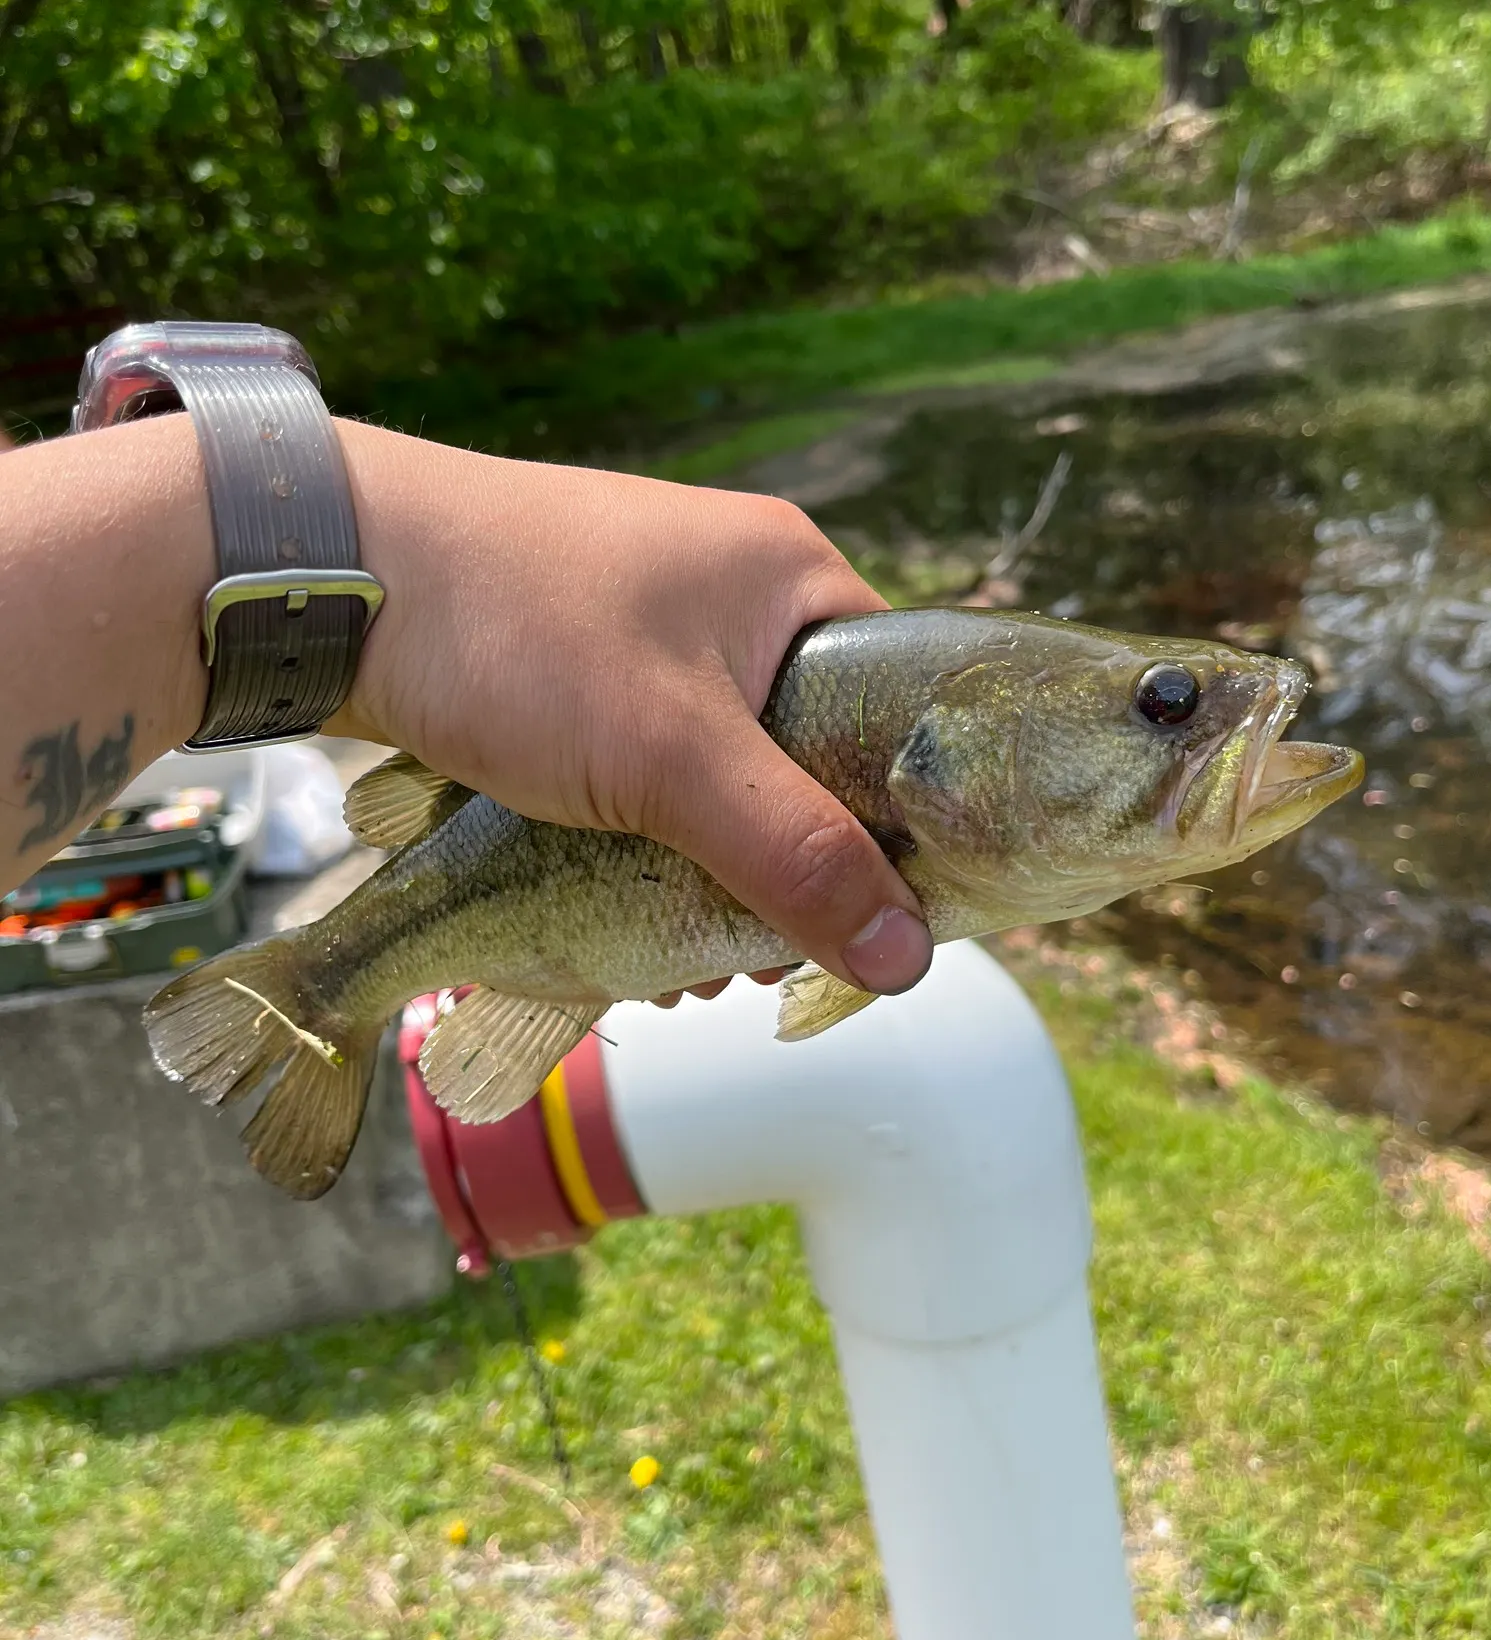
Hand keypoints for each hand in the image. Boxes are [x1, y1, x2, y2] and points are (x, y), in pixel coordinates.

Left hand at [326, 423, 931, 994]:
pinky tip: (622, 907)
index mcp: (791, 576)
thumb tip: (907, 955)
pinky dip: (652, 840)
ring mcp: (656, 627)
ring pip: (726, 776)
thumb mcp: (671, 757)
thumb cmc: (518, 635)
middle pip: (813, 758)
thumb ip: (794, 855)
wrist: (326, 578)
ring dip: (713, 870)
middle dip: (787, 870)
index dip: (900, 822)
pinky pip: (654, 770)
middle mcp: (735, 592)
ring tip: (681, 955)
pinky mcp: (587, 666)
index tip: (867, 915)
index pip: (901, 707)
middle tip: (752, 955)